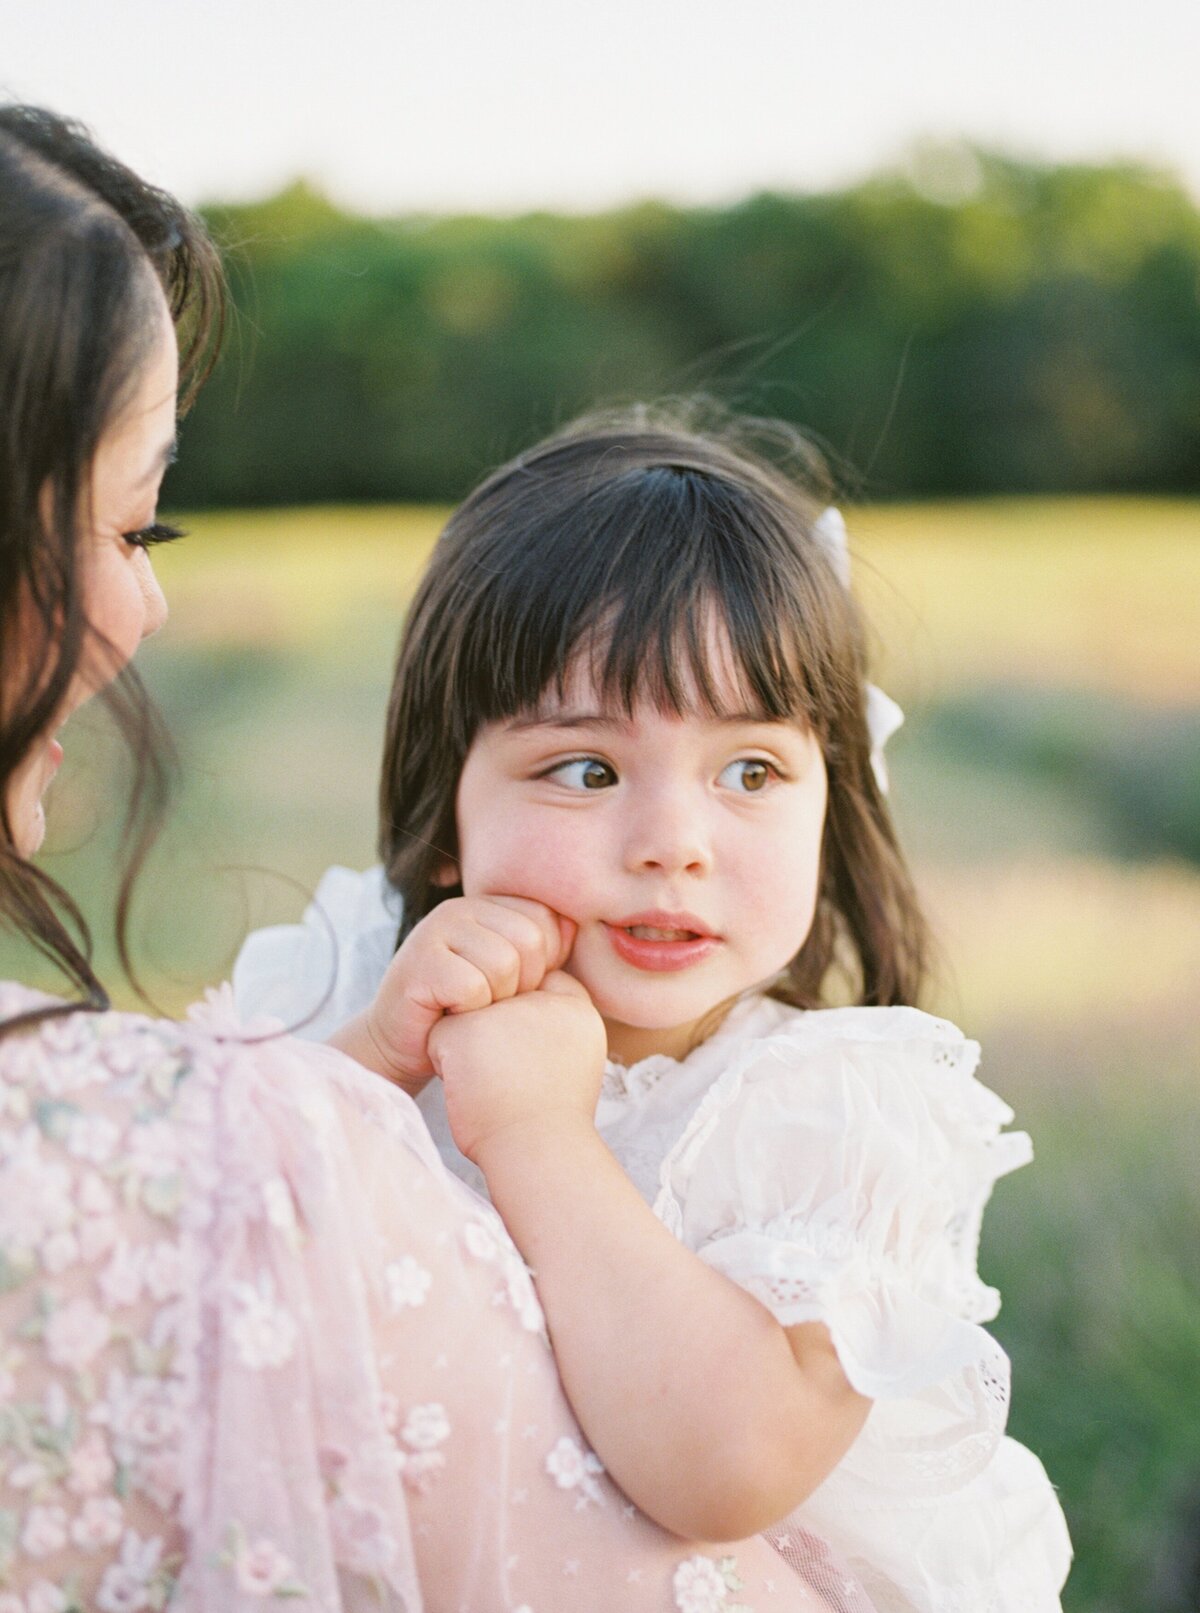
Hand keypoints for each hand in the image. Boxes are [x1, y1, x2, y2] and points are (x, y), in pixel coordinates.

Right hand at [362, 896, 573, 1087]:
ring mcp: (434, 931)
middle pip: (530, 940)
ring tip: (471, 1008)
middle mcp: (459, 909)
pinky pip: (473, 987)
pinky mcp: (419, 963)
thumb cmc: (464, 1013)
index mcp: (486, 906)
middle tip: (491, 1002)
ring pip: (504, 964)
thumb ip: (539, 950)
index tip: (512, 987)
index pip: (545, 919)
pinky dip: (469, 1012)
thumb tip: (574, 925)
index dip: (542, 964)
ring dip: (494, 1000)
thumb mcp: (508, 977)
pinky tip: (450, 1014)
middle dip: (521, 984)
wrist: (401, 1046)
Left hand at [429, 971, 606, 1167]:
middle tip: (513, 1081)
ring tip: (493, 1086)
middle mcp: (543, 1001)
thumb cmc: (549, 1123)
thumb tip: (519, 1017)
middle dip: (495, 1038)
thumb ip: (555, 1029)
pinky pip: (439, 1038)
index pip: (541, 990)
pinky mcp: (468, 1028)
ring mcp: (504, 1010)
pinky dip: (445, 1067)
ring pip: (467, 1017)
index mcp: (576, 1010)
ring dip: (470, 1050)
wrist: (538, 1152)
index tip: (533, 1063)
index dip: (526, 1024)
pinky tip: (470, 1089)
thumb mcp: (574, 1063)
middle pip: (498, 1004)